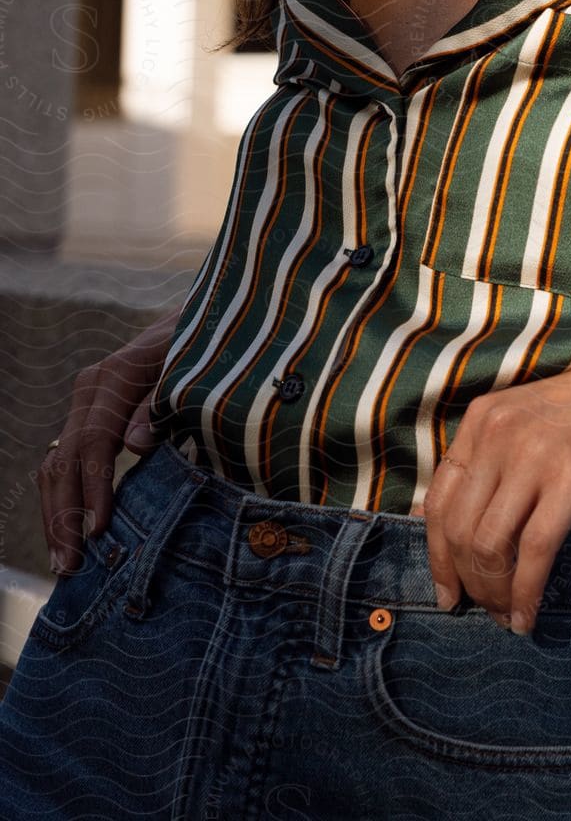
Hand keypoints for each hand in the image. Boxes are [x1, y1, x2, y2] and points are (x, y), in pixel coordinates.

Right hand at [36, 305, 181, 575]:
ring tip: (64, 561)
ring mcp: (86, 402)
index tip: (98, 531)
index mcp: (112, 377)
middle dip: (64, 514)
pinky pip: (67, 460)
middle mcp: (90, 389)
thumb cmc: (202, 345)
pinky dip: (65, 496)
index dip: (93, 489)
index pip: (93, 443)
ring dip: (57, 513)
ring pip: (56, 463)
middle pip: (64, 459)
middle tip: (71, 565)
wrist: (203, 317)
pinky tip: (69, 531)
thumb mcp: (191, 368)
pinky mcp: (91, 415)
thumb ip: (163, 404)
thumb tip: (134, 445)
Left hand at [417, 321, 570, 635]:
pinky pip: (535, 550)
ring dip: (495, 592)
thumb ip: (496, 462)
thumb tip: (464, 528)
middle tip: (487, 611)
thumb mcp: (533, 424)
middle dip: (470, 582)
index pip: (439, 500)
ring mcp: (534, 453)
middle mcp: (498, 432)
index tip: (448, 593)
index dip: (438, 556)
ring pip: (490, 545)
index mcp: (483, 418)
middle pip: (460, 529)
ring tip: (509, 615)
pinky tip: (529, 615)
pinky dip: (526, 591)